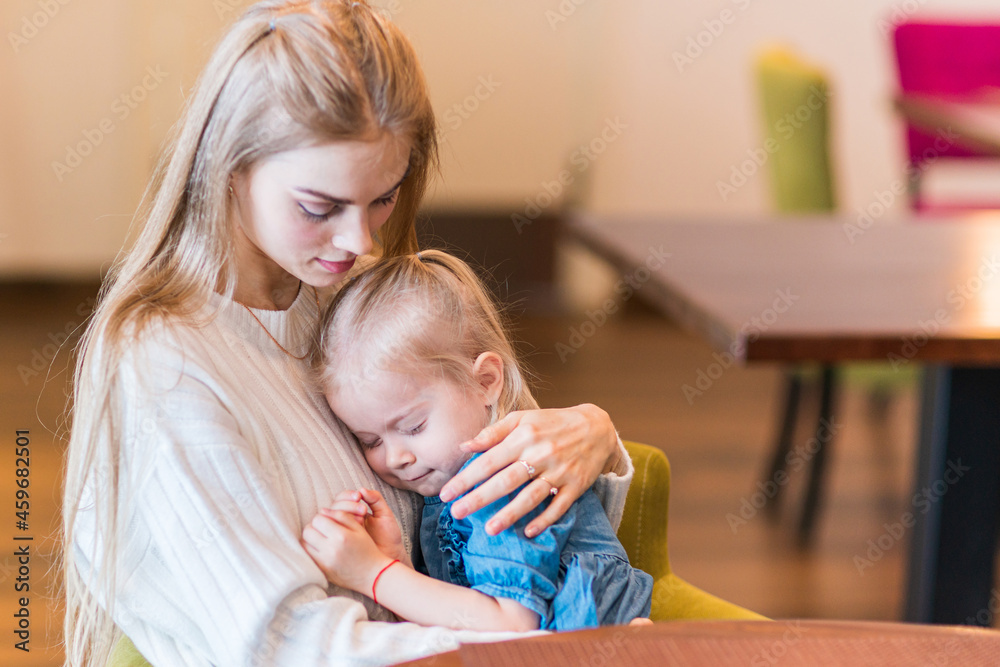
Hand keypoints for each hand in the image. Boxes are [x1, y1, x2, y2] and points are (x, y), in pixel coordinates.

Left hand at [301, 509, 392, 592]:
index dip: (322, 517)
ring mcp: (325, 562)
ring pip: (304, 544)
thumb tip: (322, 511)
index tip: (328, 521)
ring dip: (310, 539)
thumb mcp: (359, 529)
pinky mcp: (322, 571)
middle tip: (322, 529)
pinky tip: (319, 550)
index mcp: (341, 536)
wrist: (373, 575)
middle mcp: (331, 549)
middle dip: (313, 527)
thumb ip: (341, 516)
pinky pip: (307, 557)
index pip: (318, 519)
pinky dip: (310, 551)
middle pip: (308, 531)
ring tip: (320, 539)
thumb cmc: (367, 549)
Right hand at [321, 489, 410, 566]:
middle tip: (362, 510)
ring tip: (360, 519)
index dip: (348, 496)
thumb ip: (376, 499)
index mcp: (354, 511)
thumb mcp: (384, 514)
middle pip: (334, 507)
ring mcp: (341, 532)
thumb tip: (361, 489)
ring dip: (343, 515)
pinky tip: (351, 530)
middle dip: (346, 505)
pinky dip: (339, 529)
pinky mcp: (339, 544)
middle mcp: (344, 521)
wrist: (391, 555)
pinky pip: (331, 534)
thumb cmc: (388, 535)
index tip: (358, 497)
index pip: (342, 498)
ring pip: (331, 519)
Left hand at [439, 404, 617, 536]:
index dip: (466, 478)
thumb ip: (493, 432)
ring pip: (531, 496)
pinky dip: (545, 520)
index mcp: (524, 437)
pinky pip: (559, 506)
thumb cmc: (552, 422)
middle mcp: (540, 454)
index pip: (489, 460)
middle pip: (506, 481)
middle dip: (479, 498)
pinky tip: (528, 531)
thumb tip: (465, 446)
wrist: (597, 427)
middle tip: (456, 513)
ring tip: (489, 530)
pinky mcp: (576, 486)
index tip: (445, 493)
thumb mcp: (523, 419)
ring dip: (510, 514)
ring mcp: (559, 472)